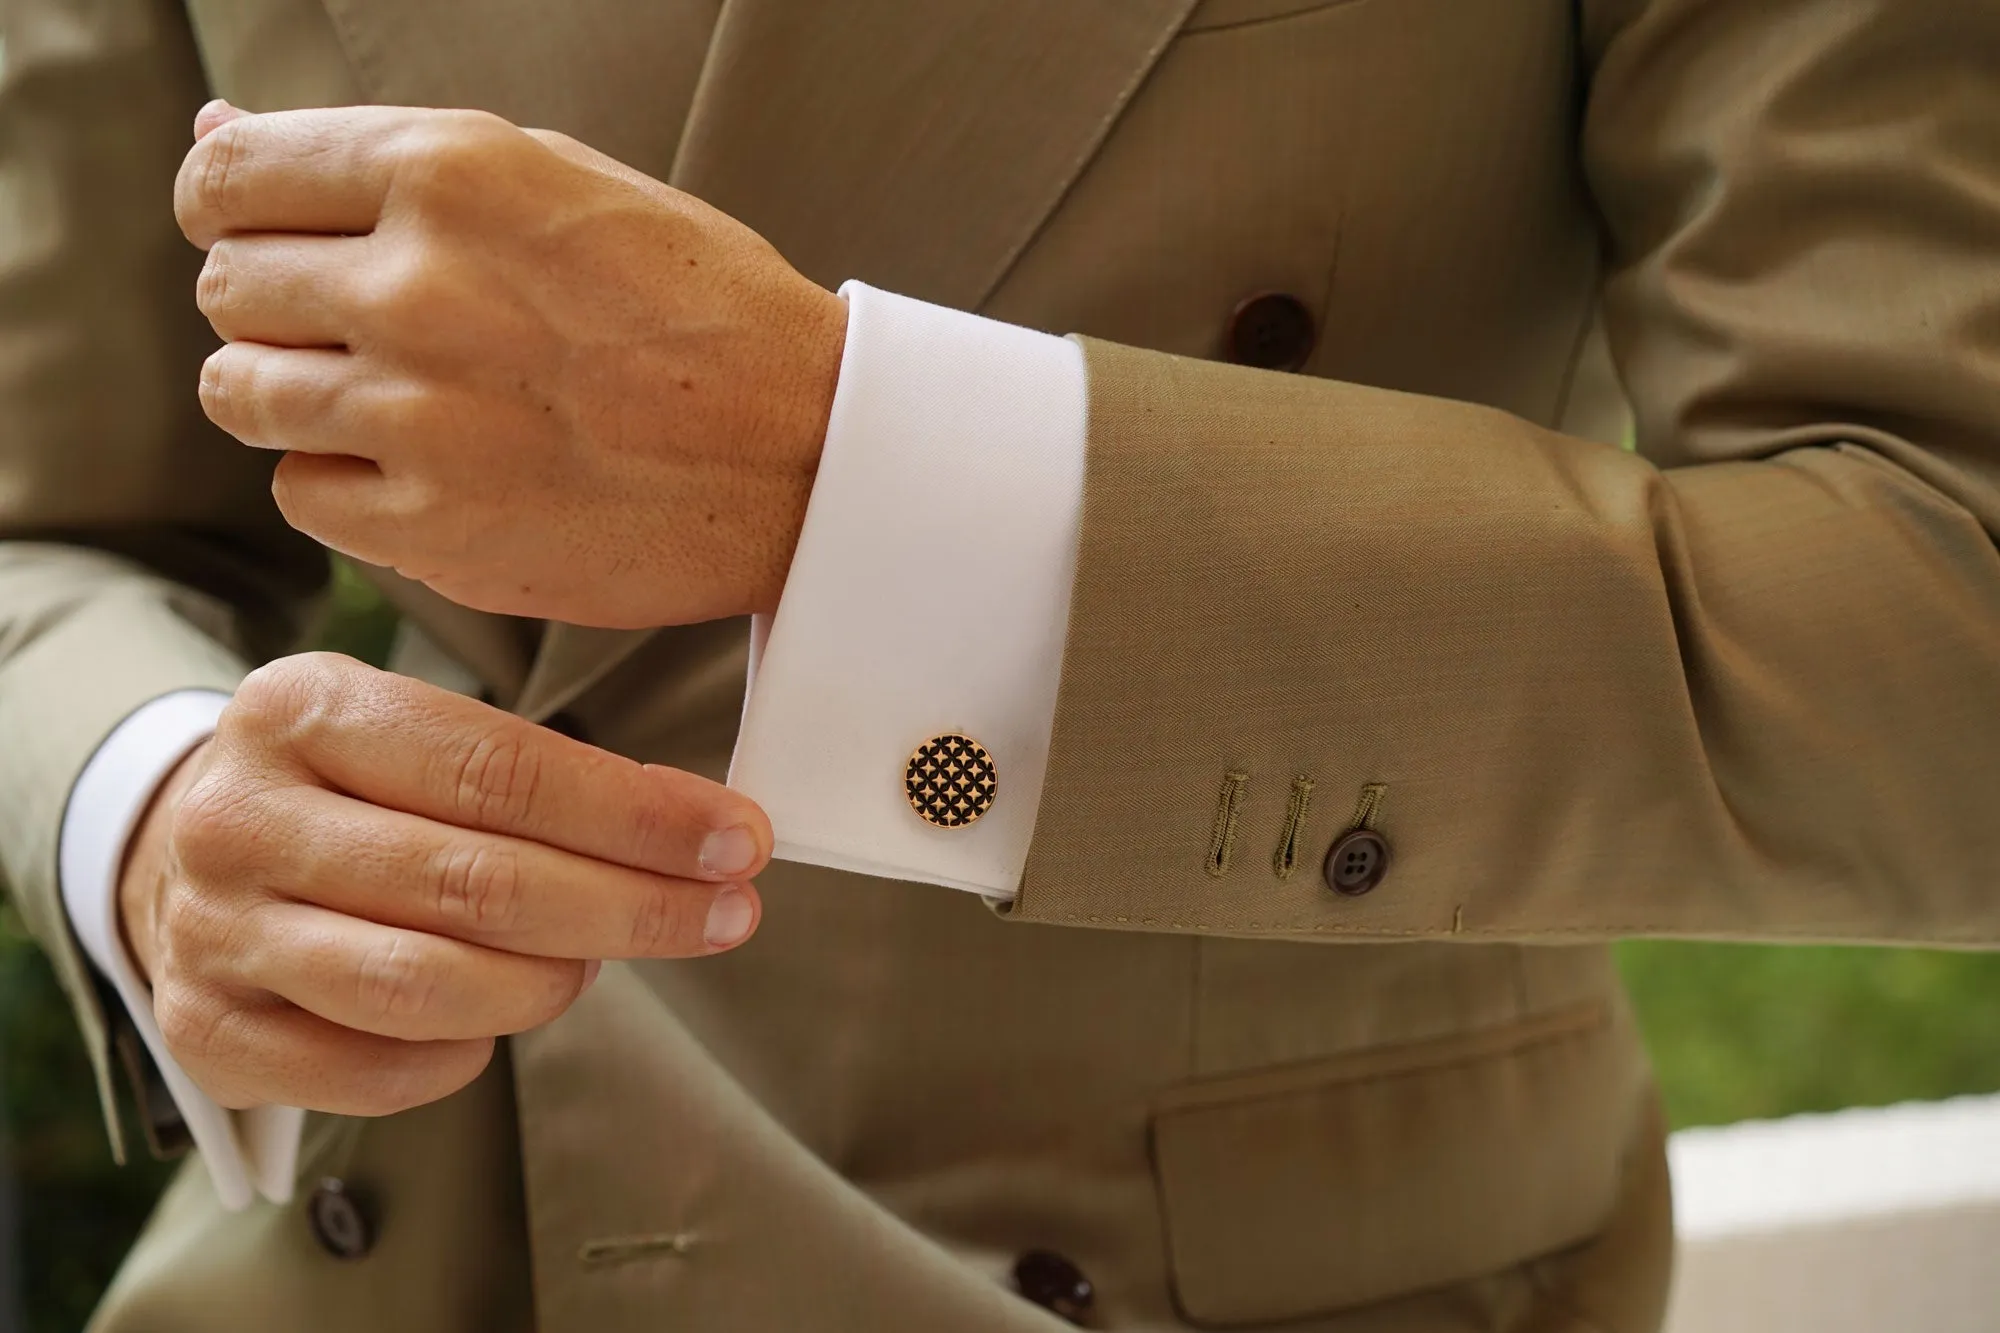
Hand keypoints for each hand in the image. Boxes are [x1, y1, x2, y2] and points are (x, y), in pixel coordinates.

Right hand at [116, 653, 769, 1114]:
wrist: (184, 851)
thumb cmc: (348, 790)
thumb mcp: (419, 736)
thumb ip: (541, 776)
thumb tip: (700, 830)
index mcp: (302, 709)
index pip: (498, 770)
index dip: (635, 816)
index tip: (737, 840)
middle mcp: (242, 816)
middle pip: (476, 882)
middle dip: (631, 906)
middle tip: (725, 914)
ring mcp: (215, 929)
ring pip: (428, 984)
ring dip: (552, 985)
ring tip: (599, 962)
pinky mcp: (206, 1030)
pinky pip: (375, 1069)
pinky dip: (463, 1054)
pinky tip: (497, 1020)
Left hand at [175, 101, 848, 628]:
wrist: (806, 455)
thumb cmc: (700, 310)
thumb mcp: (559, 183)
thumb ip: (387, 164)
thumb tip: (214, 139)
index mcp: (447, 174)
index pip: (225, 177)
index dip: (232, 211)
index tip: (265, 240)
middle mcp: (417, 287)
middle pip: (228, 289)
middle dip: (280, 308)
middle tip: (372, 334)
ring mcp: (418, 417)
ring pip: (242, 395)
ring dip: (299, 398)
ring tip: (400, 404)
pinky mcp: (432, 529)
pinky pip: (301, 495)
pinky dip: (347, 485)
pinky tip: (432, 470)